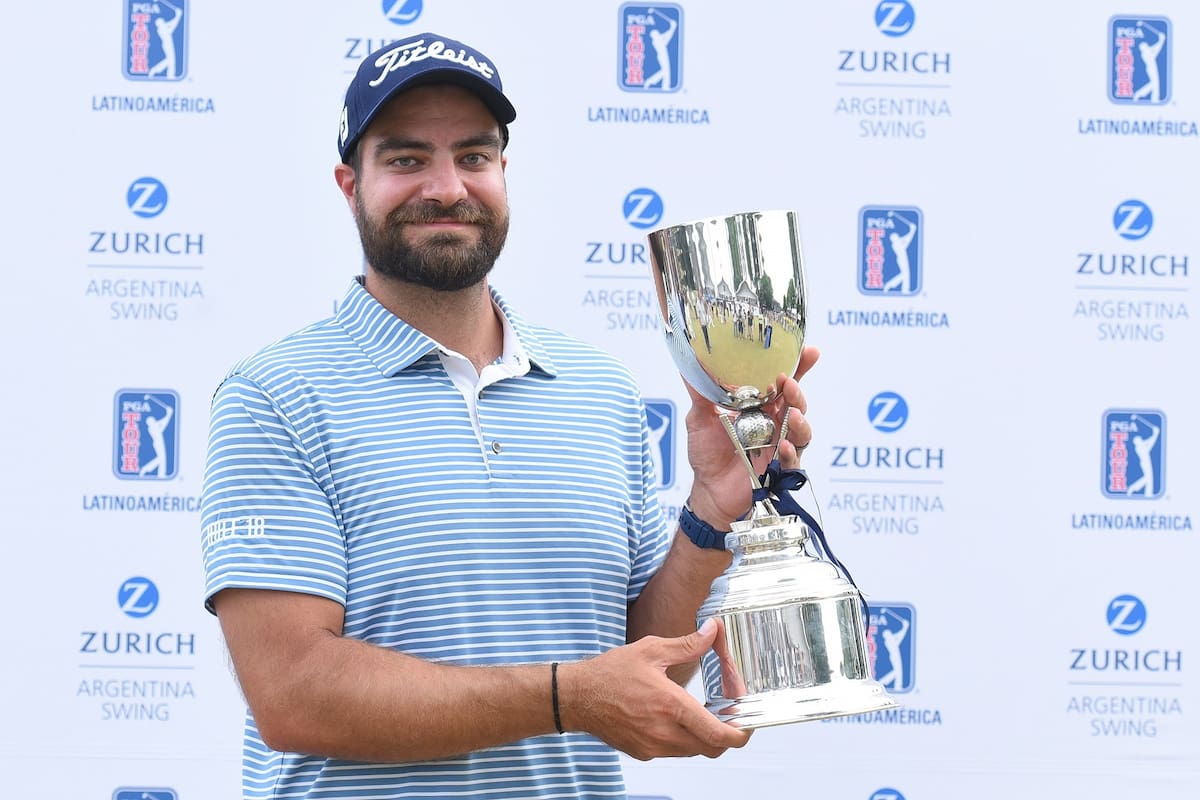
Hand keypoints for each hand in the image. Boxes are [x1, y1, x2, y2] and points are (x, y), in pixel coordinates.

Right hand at [559, 620, 749, 759]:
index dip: (740, 734)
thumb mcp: (652, 649)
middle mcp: (664, 733)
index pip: (719, 735)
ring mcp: (653, 747)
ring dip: (703, 734)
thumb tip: (712, 632)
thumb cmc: (609, 674)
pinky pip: (674, 750)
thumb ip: (687, 644)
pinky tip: (675, 715)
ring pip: (694, 751)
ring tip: (700, 709)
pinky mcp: (643, 753)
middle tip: (727, 711)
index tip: (747, 723)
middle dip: (725, 732)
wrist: (576, 697)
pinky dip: (683, 737)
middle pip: (712, 748)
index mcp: (671, 706)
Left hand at [684, 346, 819, 527]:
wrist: (707, 489)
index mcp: (760, 406)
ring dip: (800, 420)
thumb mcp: (700, 418)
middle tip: (789, 383)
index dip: (798, 367)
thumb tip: (688, 365)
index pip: (782, 383)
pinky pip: (793, 460)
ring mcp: (779, 445)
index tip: (810, 352)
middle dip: (798, 391)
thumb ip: (700, 393)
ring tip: (792, 414)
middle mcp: (774, 422)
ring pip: (801, 429)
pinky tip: (784, 446)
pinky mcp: (779, 468)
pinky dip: (791, 452)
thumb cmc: (707, 452)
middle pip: (796, 402)